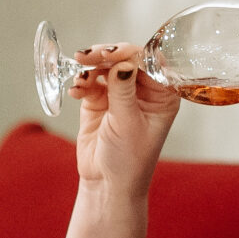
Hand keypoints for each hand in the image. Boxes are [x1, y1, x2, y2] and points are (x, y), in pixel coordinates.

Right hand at [71, 41, 180, 202]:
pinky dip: (81, 82)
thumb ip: (123, 90)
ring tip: (79, 77)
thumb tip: (121, 62)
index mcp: (162, 94)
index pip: (148, 62)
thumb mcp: (128, 123)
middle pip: (125, 59)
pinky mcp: (100, 100)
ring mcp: (121, 93)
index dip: (129, 53)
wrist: (106, 183)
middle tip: (86, 56)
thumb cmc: (129, 159)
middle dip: (105, 56)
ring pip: (106, 67)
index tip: (109, 54)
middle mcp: (144, 90)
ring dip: (90, 68)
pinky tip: (76, 91)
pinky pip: (90, 82)